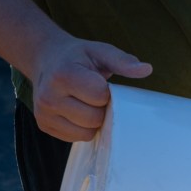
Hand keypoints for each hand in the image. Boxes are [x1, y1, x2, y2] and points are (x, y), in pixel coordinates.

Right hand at [31, 38, 151, 141]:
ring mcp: (44, 113)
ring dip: (93, 122)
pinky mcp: (44, 125)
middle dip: (101, 109)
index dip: (107, 92)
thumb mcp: (100, 52)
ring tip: (85, 103)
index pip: (100, 97)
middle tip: (94, 96)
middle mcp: (48, 96)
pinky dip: (83, 128)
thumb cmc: (79, 57)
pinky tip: (77, 112)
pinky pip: (77, 138)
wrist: (47, 59)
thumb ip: (122, 61)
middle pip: (94, 119)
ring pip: (87, 133)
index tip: (100, 83)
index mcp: (63, 75)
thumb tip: (146, 69)